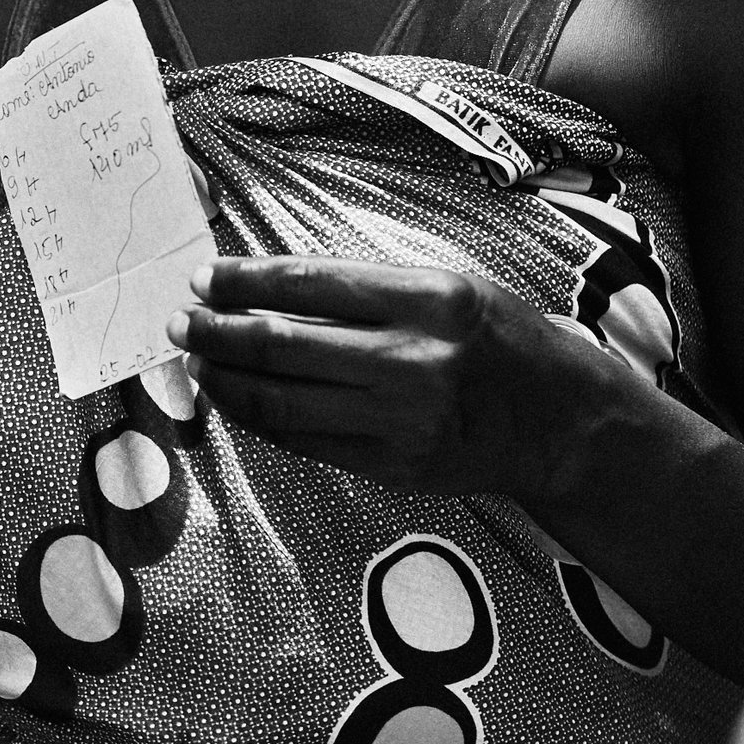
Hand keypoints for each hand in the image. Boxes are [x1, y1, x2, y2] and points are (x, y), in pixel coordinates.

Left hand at [172, 257, 604, 500]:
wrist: (561, 422)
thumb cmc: (500, 342)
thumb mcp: (451, 289)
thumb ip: (368, 289)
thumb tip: (270, 287)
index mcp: (432, 300)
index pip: (310, 283)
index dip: (244, 281)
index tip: (204, 278)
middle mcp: (414, 359)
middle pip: (283, 344)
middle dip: (217, 332)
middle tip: (181, 323)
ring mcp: (400, 420)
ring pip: (282, 400)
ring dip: (226, 380)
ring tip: (199, 362)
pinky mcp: (390, 465)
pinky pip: (303, 441)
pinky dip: (260, 419)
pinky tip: (238, 399)